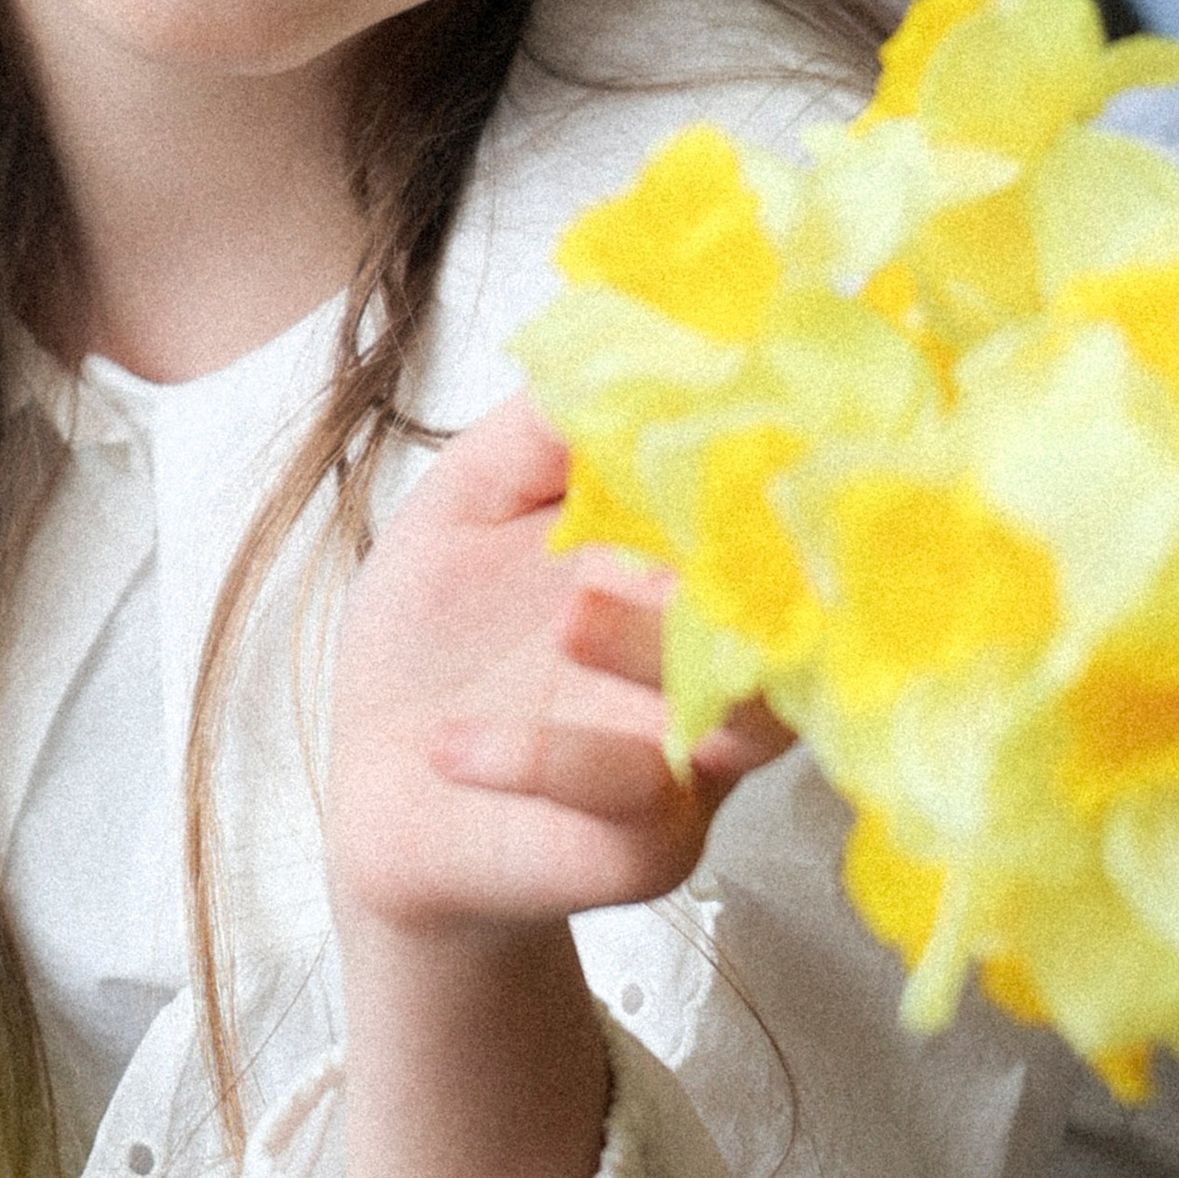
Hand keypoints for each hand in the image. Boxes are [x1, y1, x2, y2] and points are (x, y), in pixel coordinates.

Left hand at [325, 395, 790, 1177]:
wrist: (384, 798)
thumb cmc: (435, 646)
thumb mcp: (467, 509)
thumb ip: (544, 430)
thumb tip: (624, 333)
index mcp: (693, 563)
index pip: (772, 503)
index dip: (774, 446)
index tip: (756, 386)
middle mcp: (723, 656)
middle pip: (794, 602)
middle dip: (756, 548)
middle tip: (696, 500)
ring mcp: (698, 756)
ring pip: (743, 709)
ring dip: (655, 652)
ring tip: (570, 616)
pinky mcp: (648, 844)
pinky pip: (630, 802)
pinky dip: (541, 763)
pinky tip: (452, 745)